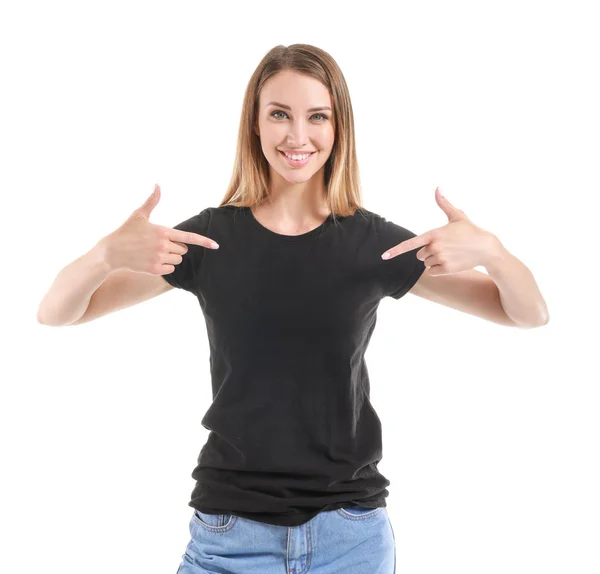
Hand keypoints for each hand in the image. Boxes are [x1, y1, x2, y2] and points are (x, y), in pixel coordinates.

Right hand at [99, 184, 218, 273]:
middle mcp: (163, 245)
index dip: (204, 241)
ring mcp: (159, 258)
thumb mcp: (139, 215)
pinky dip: (165, 267)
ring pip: (178, 260)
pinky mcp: (155, 270)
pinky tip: (151, 261)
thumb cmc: (125, 232)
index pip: (188, 237)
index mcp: (163, 231)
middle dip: (175, 247)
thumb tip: (157, 184)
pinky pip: (171, 269)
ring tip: (154, 252)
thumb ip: (152, 201)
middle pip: (183, 249)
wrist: (111, 252)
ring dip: (171, 257)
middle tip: (158, 244)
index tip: (216, 245)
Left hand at [381, 187, 498, 275]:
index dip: (395, 250)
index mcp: (434, 233)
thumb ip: (444, 204)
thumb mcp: (457, 216)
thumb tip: (437, 188)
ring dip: (434, 260)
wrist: (486, 248)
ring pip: (426, 263)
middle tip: (445, 247)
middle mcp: (435, 246)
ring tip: (450, 254)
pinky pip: (432, 271)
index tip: (384, 256)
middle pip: (420, 255)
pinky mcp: (446, 269)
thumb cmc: (470, 231)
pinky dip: (439, 269)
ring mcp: (441, 258)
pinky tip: (451, 262)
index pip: (411, 243)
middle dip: (429, 252)